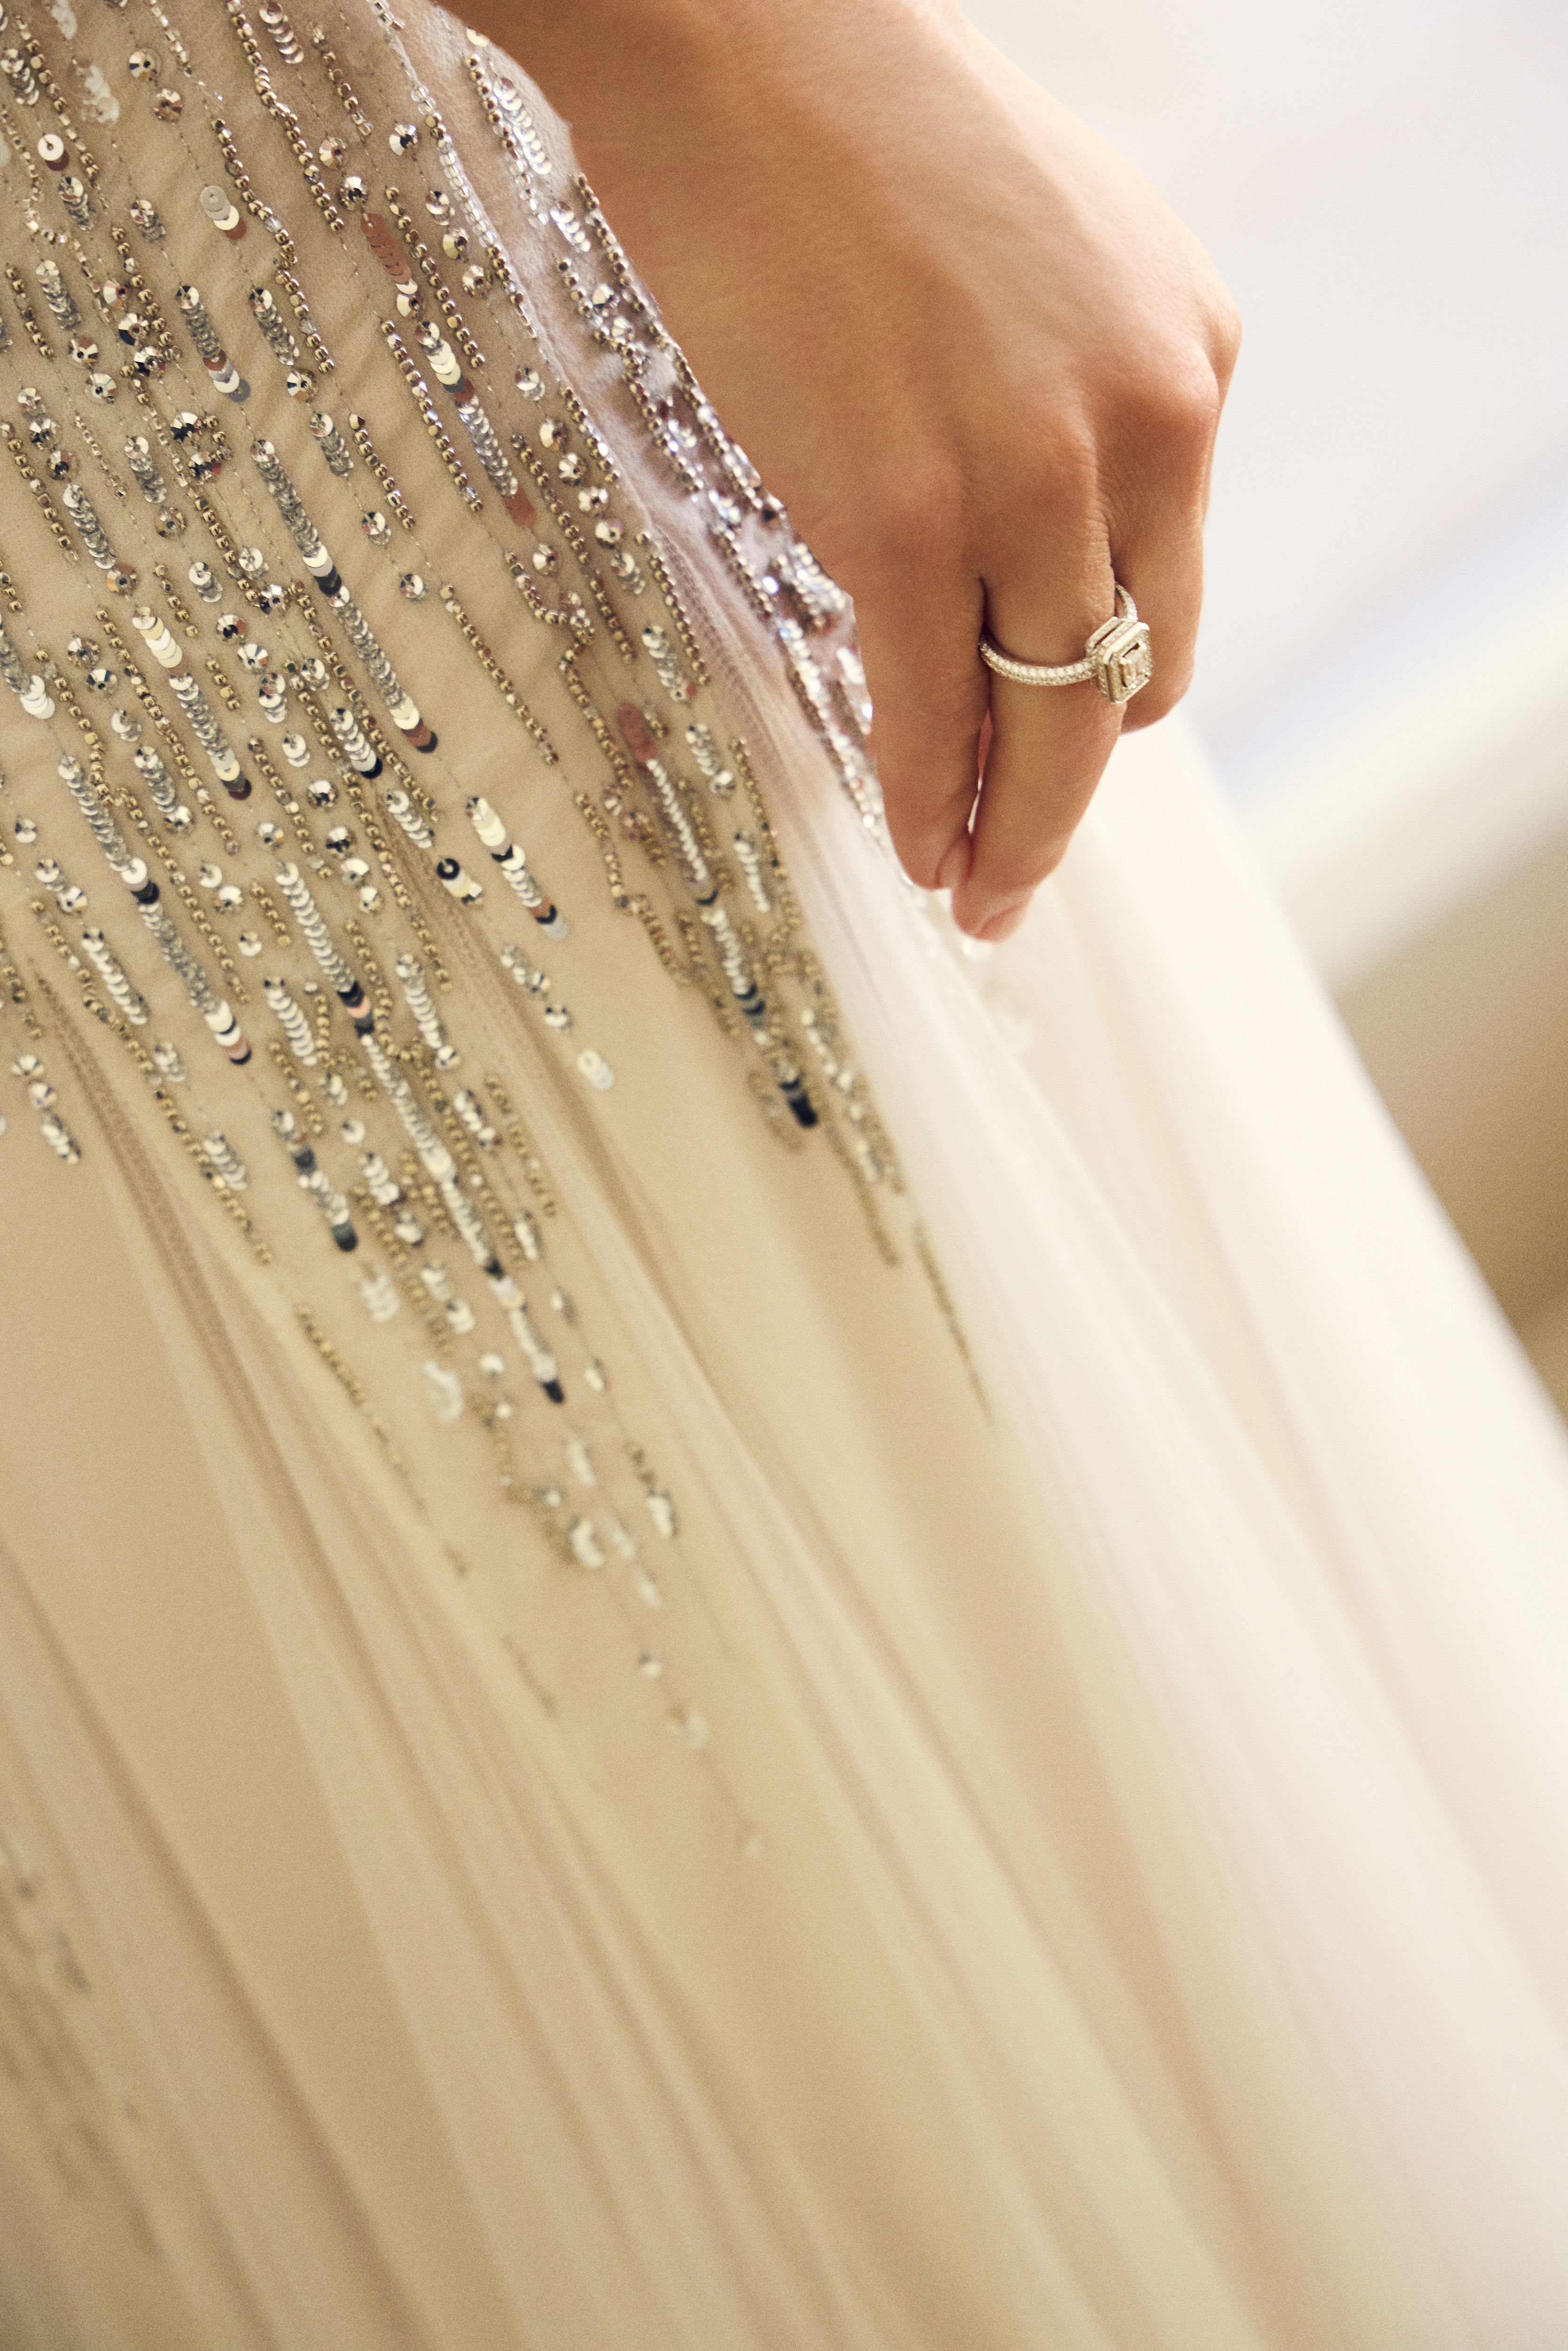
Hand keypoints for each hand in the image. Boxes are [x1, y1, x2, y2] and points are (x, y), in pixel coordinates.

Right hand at [476, 0, 1239, 938]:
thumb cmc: (870, 142)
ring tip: (975, 894)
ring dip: (1014, 830)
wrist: (747, 44)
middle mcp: (1145, 425)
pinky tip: (918, 852)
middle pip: (1129, 678)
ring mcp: (1028, 476)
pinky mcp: (904, 515)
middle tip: (1023, 871)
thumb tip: (1044, 551)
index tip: (1055, 750)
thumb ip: (1084, 406)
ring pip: (1052, 719)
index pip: (1167, 587)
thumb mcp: (1060, 265)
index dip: (1108, 689)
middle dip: (1073, 793)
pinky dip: (931, 800)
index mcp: (1192, 358)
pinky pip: (934, 710)